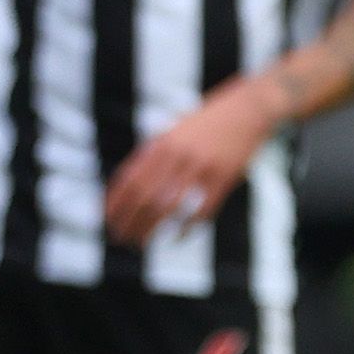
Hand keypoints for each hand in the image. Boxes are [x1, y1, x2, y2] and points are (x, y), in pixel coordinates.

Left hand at [100, 73, 280, 246]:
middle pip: (144, 196)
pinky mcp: (223, 178)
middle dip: (129, 221)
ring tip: (140, 244)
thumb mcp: (172, 132)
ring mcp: (201, 167)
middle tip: (120, 238)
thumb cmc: (204, 124)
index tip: (106, 219)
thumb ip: (151, 155)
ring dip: (151, 229)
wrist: (247, 110)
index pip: (129, 179)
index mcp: (160, 144)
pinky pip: (201, 209)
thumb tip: (125, 186)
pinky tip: (176, 237)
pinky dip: (186, 227)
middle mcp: (177, 155)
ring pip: (168, 206)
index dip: (115, 202)